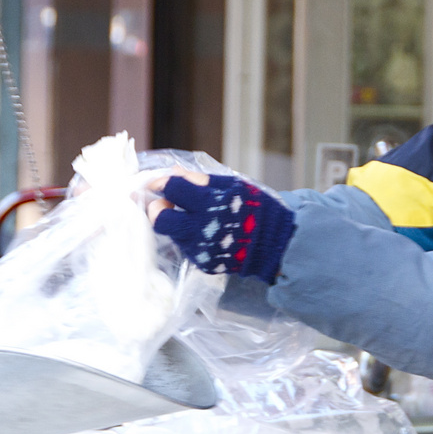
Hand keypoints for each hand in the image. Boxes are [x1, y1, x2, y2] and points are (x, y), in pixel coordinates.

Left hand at [148, 172, 295, 283]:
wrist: (277, 244)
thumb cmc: (257, 208)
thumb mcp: (232, 185)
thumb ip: (200, 179)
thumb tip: (172, 171)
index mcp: (209, 203)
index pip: (172, 189)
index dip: (159, 183)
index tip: (156, 182)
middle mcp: (201, 228)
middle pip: (160, 220)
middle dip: (155, 209)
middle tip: (164, 203)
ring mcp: (200, 248)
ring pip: (172, 234)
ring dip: (176, 222)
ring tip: (191, 216)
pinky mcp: (203, 262)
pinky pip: (186, 246)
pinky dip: (190, 237)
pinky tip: (205, 232)